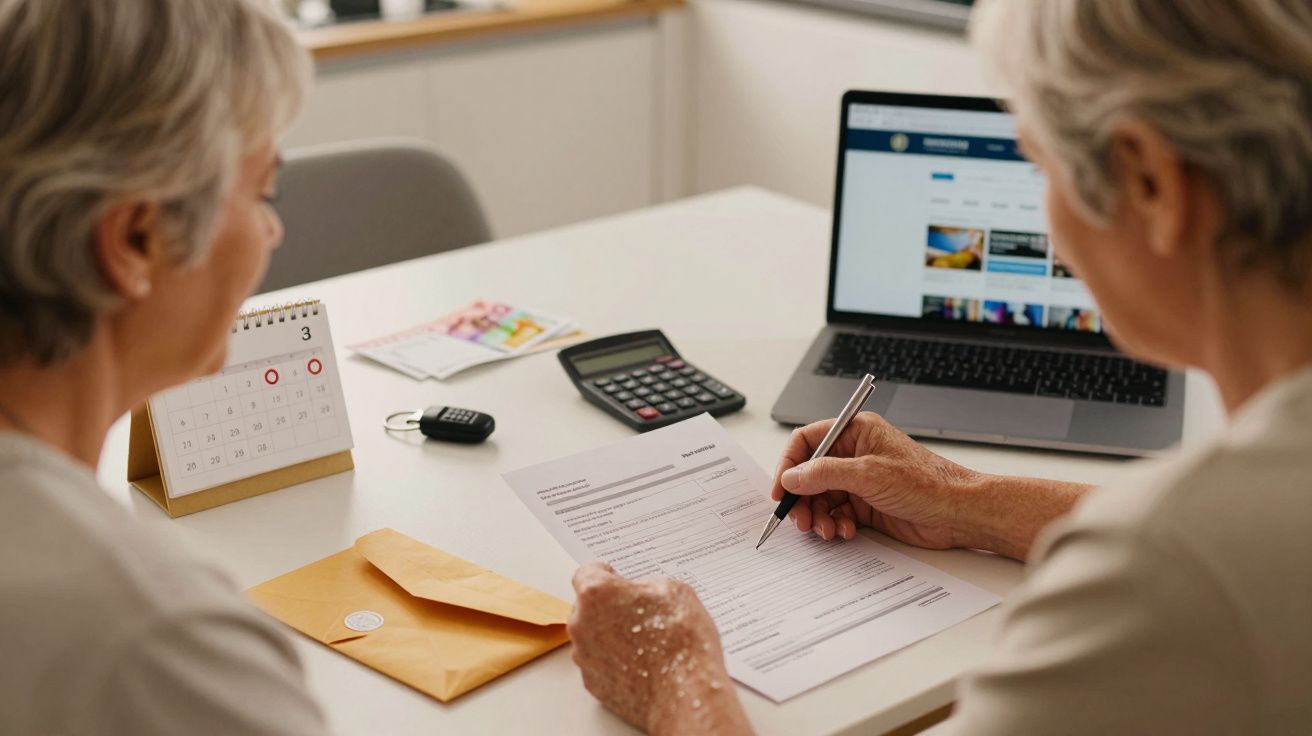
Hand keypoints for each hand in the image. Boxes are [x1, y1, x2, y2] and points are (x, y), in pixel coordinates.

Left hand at [569, 563, 751, 734]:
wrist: (685, 692)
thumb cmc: (680, 641)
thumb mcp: (674, 590)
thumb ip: (646, 585)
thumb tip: (641, 594)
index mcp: (597, 594)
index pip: (587, 572)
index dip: (605, 574)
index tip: (615, 577)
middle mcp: (582, 624)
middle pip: (587, 606)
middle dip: (609, 606)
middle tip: (640, 613)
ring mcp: (584, 656)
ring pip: (592, 636)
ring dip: (611, 634)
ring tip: (646, 643)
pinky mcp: (592, 683)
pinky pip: (599, 663)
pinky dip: (614, 661)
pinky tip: (642, 664)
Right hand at [770, 412, 979, 549]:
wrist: (958, 512)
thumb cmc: (927, 483)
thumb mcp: (869, 474)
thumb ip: (825, 473)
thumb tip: (792, 477)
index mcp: (855, 432)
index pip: (807, 441)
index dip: (789, 464)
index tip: (780, 490)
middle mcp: (855, 454)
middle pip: (810, 474)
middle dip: (802, 498)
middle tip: (800, 520)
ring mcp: (860, 480)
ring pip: (821, 497)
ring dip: (818, 516)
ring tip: (826, 529)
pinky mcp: (866, 505)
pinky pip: (837, 513)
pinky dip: (835, 524)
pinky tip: (845, 531)